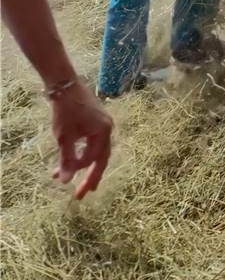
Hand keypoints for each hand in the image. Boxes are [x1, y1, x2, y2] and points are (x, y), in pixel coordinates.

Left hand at [49, 80, 113, 198]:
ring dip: (84, 164)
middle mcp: (107, 128)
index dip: (79, 170)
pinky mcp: (97, 120)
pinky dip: (83, 152)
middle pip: (101, 158)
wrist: (65, 85)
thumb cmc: (66, 110)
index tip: (62, 177)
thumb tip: (65, 182)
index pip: (93, 159)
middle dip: (90, 176)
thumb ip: (67, 159)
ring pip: (96, 150)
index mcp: (103, 132)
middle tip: (81, 194)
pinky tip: (74, 156)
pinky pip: (93, 142)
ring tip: (75, 178)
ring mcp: (103, 123)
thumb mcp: (64, 137)